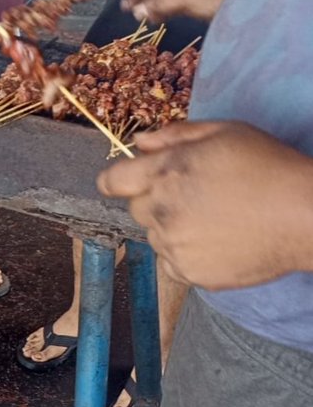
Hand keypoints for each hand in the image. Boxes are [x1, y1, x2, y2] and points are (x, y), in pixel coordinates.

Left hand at [97, 121, 312, 289]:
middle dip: (155, 201)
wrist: (303, 215)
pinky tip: (215, 242)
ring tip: (212, 219)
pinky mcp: (189, 274)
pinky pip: (171, 265)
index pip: (113, 181)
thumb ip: (175, 135)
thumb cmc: (268, 166)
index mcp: (164, 173)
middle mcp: (162, 211)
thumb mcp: (224, 132)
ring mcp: (174, 246)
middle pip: (136, 209)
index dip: (117, 180)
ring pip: (155, 237)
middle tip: (193, 197)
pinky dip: (184, 255)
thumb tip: (140, 143)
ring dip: (172, 228)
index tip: (126, 182)